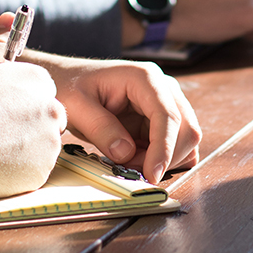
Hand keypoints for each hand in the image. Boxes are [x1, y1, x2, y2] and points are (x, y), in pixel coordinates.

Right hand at [0, 13, 66, 199]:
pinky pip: (35, 169)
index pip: (40, 91)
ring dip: (23, 147)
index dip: (18, 101)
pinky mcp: (42, 171)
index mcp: (38, 80)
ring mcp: (49, 142)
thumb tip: (9, 17)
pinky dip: (19, 169)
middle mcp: (52, 109)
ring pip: (42, 144)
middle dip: (26, 124)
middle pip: (46, 118)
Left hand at [21, 52, 201, 183]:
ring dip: (162, 160)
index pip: (167, 115)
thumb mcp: (77, 106)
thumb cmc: (70, 87)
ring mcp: (165, 103)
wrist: (67, 81)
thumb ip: (101, 128)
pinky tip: (136, 159)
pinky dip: (162, 159)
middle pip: (186, 129)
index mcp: (144, 77)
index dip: (163, 148)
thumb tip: (126, 153)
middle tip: (130, 170)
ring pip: (184, 141)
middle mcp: (163, 87)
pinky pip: (176, 146)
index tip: (150, 174)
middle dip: (163, 157)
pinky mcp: (161, 119)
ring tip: (127, 161)